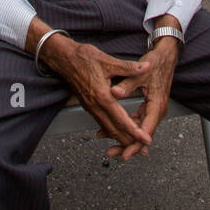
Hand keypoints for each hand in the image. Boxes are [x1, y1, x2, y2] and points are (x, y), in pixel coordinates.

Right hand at [40, 36, 156, 154]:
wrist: (63, 59)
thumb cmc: (83, 58)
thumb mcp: (108, 60)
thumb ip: (128, 67)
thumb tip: (146, 67)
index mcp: (103, 96)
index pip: (122, 120)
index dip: (135, 132)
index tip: (145, 140)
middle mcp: (96, 106)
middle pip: (114, 130)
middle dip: (129, 142)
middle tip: (143, 151)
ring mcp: (91, 107)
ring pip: (107, 128)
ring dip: (120, 139)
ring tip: (132, 146)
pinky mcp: (88, 105)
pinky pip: (101, 122)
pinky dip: (111, 131)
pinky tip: (116, 133)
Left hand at [99, 37, 180, 161]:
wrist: (165, 57)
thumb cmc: (155, 64)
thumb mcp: (140, 73)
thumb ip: (127, 84)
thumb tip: (114, 93)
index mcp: (157, 105)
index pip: (146, 130)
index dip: (135, 143)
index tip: (126, 152)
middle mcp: (157, 111)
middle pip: (142, 135)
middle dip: (127, 145)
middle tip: (113, 153)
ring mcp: (153, 110)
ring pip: (139, 130)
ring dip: (125, 138)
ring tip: (110, 147)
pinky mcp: (148, 107)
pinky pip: (137, 121)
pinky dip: (127, 127)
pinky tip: (113, 131)